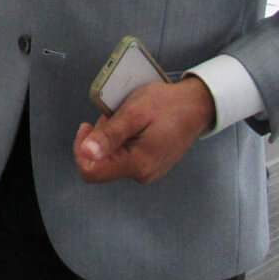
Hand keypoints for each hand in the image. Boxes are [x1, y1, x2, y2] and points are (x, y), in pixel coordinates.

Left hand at [73, 76, 216, 184]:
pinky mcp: (150, 164)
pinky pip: (125, 155)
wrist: (196, 105)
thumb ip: (109, 135)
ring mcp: (147, 170)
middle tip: (114, 116)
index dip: (81, 149)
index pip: (91, 171)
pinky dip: (122, 139)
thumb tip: (86, 153)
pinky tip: (134, 124)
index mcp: (137, 164)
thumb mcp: (133, 113)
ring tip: (127, 117)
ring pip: (113, 158)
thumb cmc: (167, 105)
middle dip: (100, 138)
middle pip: (101, 164)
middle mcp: (142, 174)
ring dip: (111, 137)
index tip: (88, 126)